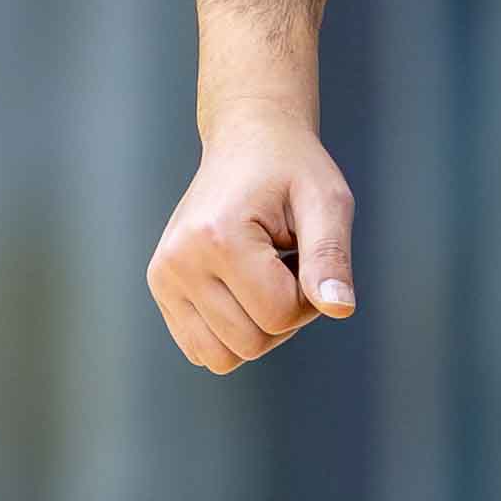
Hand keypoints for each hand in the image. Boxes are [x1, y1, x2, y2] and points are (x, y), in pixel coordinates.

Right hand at [147, 112, 354, 372]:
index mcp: (218, 237)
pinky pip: (203, 351)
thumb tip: (340, 309)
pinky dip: (232, 333)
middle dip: (285, 315)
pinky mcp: (161, 288)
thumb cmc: (292, 169)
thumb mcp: (326, 202)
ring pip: (225, 358)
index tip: (306, 254)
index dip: (310, 296)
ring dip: (258, 328)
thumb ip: (331, 257)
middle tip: (286, 263)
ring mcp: (164, 278)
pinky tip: (241, 287)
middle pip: (253, 344)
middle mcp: (178, 261)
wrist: (246, 141)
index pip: (280, 315)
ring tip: (262, 275)